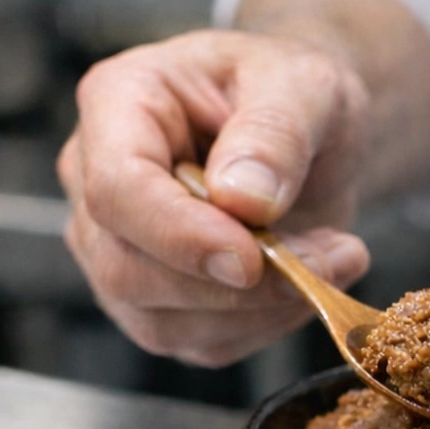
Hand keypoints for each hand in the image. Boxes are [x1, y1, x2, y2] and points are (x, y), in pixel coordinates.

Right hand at [58, 30, 371, 366]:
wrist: (310, 132)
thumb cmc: (294, 93)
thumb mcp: (307, 85)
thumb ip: (276, 133)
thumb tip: (242, 199)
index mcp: (118, 104)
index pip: (116, 190)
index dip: (180, 235)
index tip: (252, 257)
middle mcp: (95, 182)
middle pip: (126, 269)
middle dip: (230, 287)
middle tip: (329, 257)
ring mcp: (116, 250)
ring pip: (160, 322)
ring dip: (260, 309)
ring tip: (333, 259)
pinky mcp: (155, 304)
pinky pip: (200, 343)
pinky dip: (266, 325)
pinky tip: (307, 281)